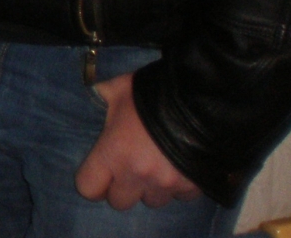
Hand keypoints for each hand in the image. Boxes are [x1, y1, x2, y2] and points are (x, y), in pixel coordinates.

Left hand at [75, 71, 201, 208]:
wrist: (201, 101)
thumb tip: (92, 95)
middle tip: (127, 168)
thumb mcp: (118, 89)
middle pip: (119, 202)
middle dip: (121, 188)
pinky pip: (179, 197)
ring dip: (150, 188)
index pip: (88, 188)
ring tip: (155, 165)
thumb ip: (101, 97)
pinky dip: (177, 187)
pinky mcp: (192, 188)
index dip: (92, 181)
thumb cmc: (151, 94)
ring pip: (151, 201)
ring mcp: (166, 184)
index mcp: (113, 153)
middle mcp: (137, 175)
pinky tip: (177, 166)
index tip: (98, 172)